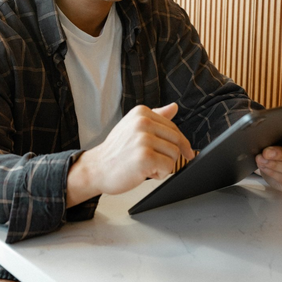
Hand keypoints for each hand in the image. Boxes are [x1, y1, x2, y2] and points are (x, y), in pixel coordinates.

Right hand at [67, 103, 193, 206]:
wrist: (96, 168)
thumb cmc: (116, 151)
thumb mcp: (134, 127)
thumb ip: (156, 117)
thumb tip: (174, 107)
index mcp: (141, 113)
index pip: (173, 127)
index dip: (180, 143)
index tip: (186, 152)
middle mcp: (142, 122)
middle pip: (177, 141)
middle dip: (169, 155)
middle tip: (153, 160)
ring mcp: (143, 139)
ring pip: (175, 155)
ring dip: (163, 165)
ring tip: (145, 165)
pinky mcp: (145, 157)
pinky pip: (169, 167)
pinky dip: (159, 174)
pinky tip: (145, 172)